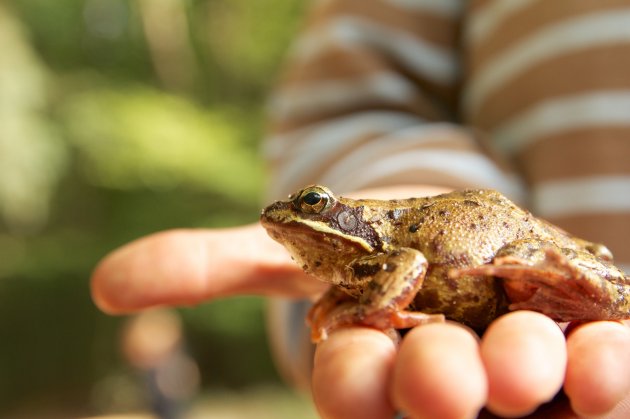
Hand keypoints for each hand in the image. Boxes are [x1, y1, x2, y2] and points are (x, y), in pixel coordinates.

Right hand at [91, 187, 629, 418]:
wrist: (462, 229)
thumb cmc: (369, 245)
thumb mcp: (291, 247)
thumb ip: (210, 264)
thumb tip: (107, 285)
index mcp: (373, 365)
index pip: (355, 389)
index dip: (356, 382)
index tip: (364, 365)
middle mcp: (440, 381)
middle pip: (436, 395)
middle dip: (437, 385)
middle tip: (449, 374)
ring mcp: (514, 373)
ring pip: (522, 389)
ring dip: (524, 373)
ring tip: (531, 359)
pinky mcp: (580, 350)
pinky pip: (602, 373)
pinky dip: (607, 370)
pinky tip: (603, 358)